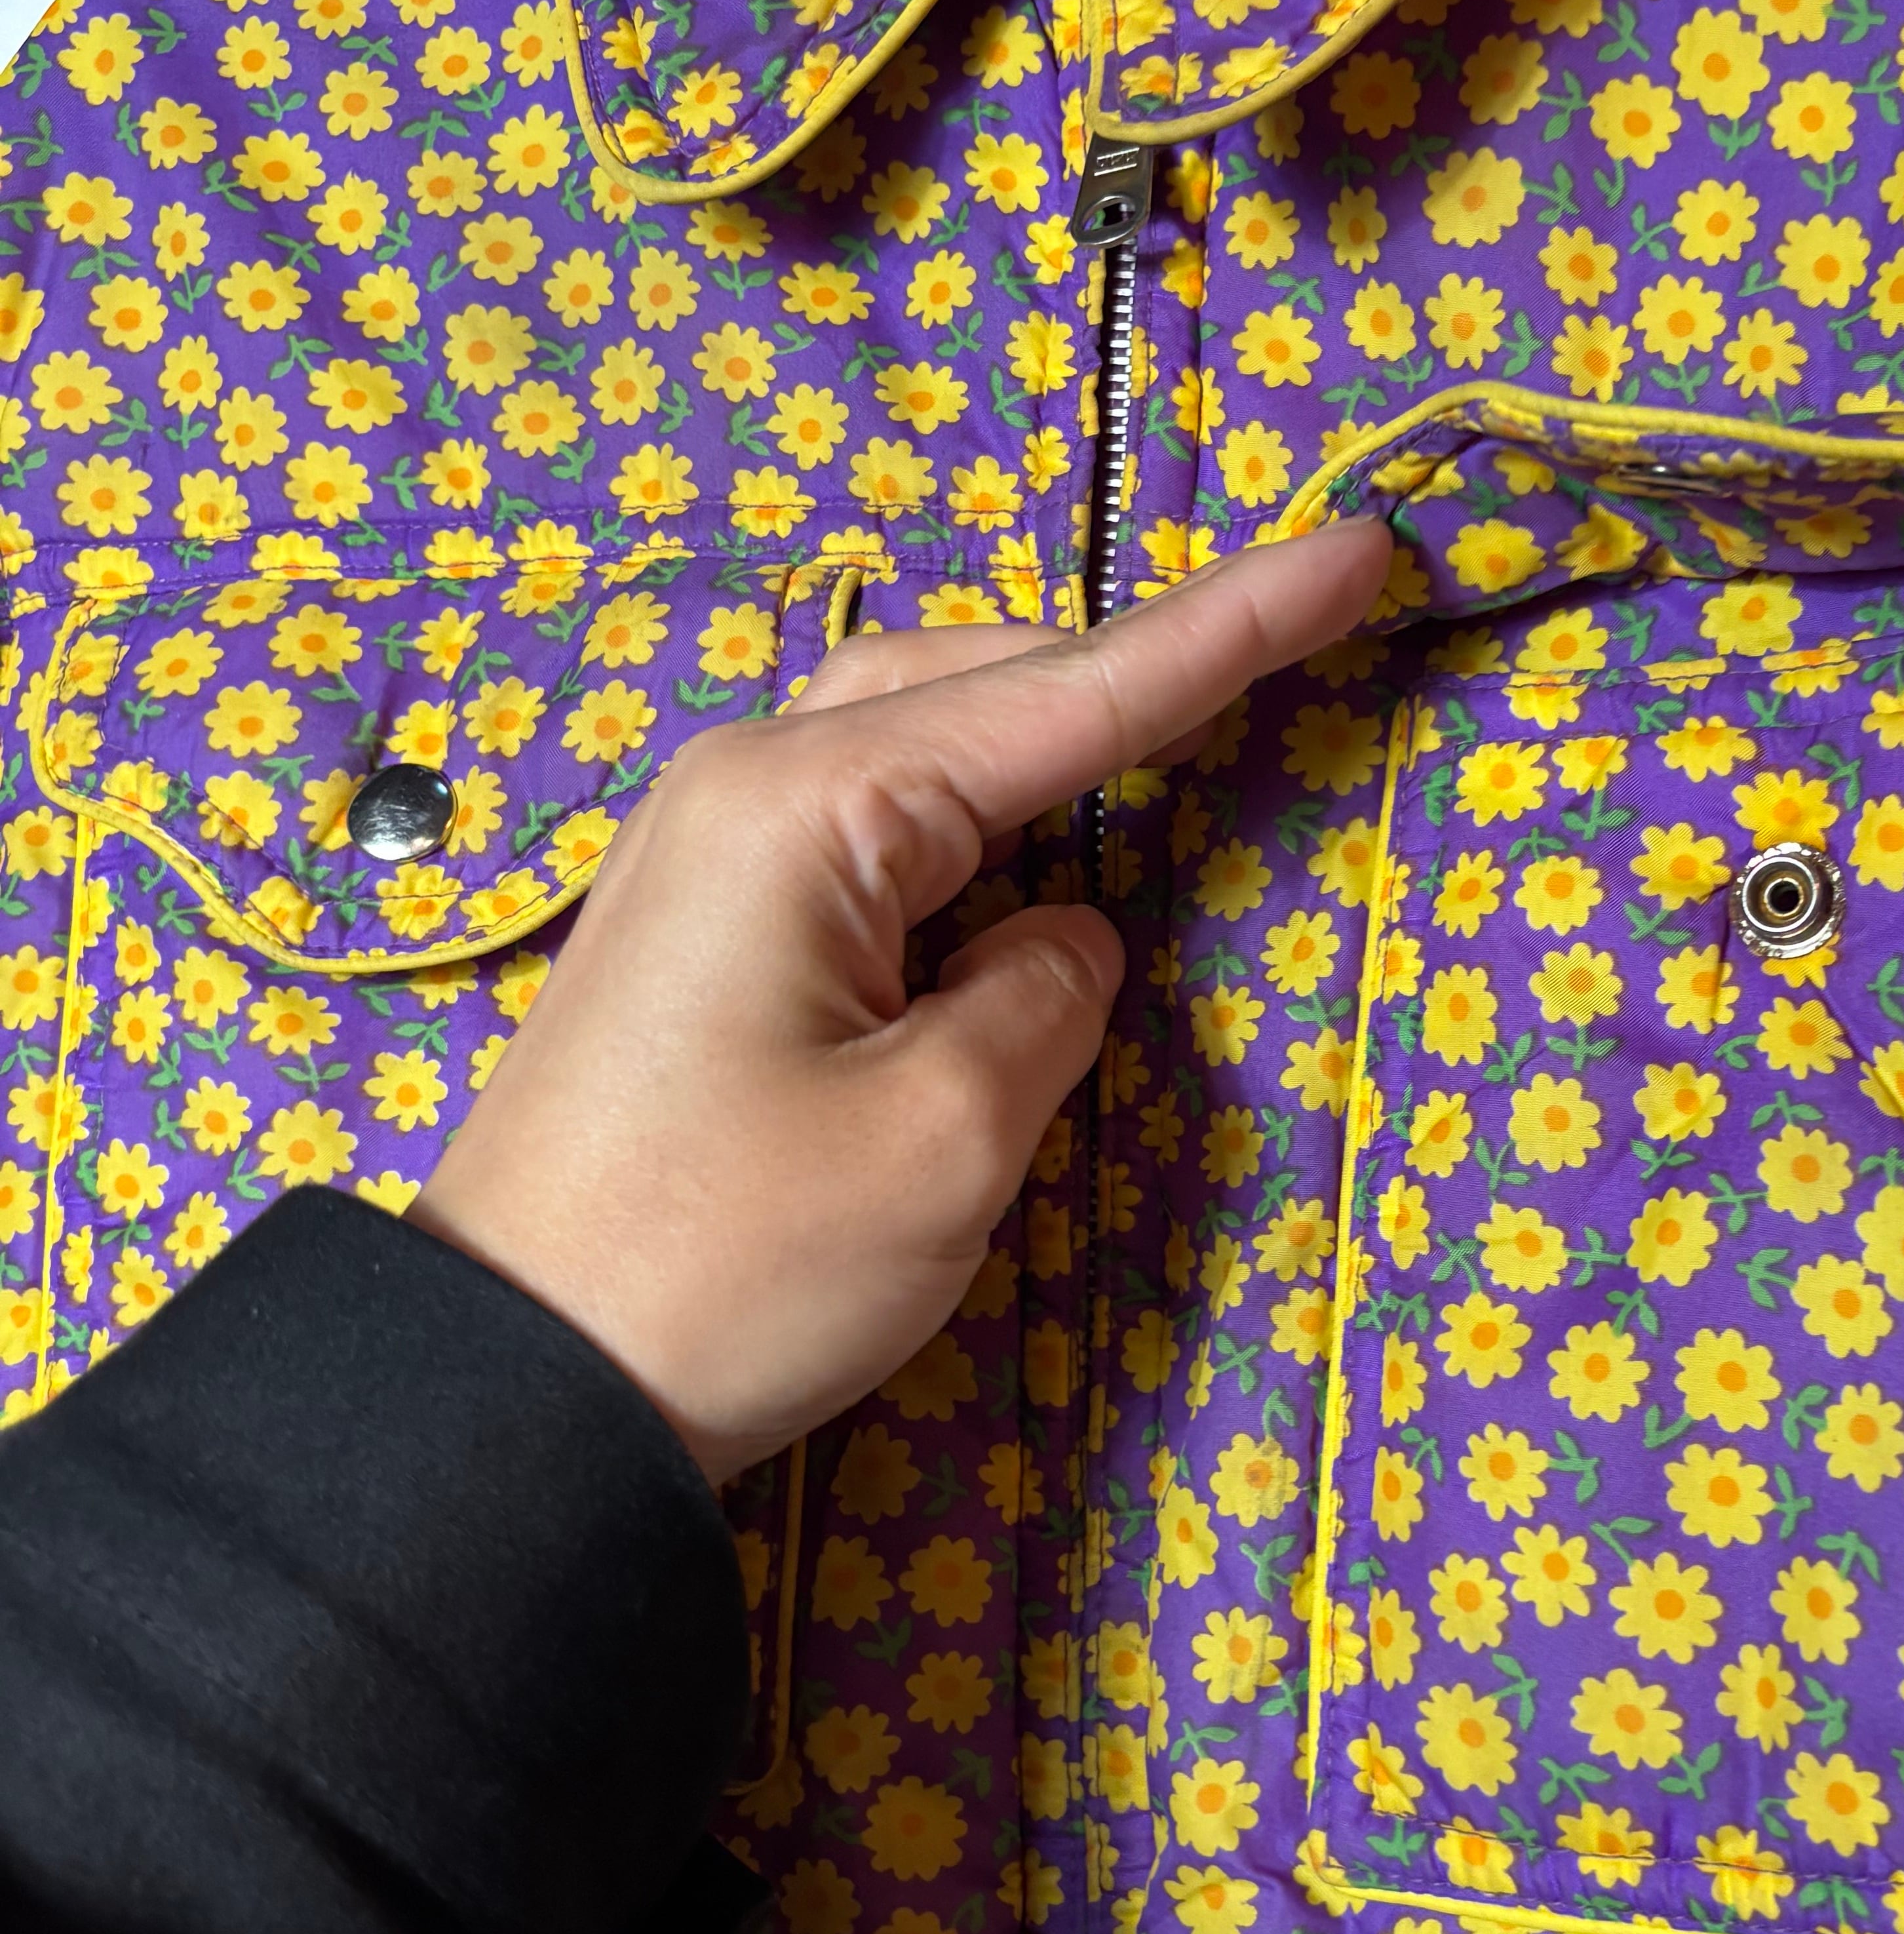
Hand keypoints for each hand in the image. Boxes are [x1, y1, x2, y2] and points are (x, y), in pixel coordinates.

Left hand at [413, 519, 1389, 1481]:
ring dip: (1059, 737)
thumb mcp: (947, 1142)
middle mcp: (752, 788)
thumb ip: (1050, 1002)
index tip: (1359, 547)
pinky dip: (983, 819)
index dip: (1234, 628)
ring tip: (1193, 731)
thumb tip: (1065, 938)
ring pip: (928, 739)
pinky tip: (1041, 854)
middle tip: (1305, 624)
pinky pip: (879, 821)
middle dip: (1146, 661)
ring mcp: (713, 854)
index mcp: (813, 808)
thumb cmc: (724, 1266)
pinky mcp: (706, 932)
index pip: (1077, 693)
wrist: (513, 1386)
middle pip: (994, 679)